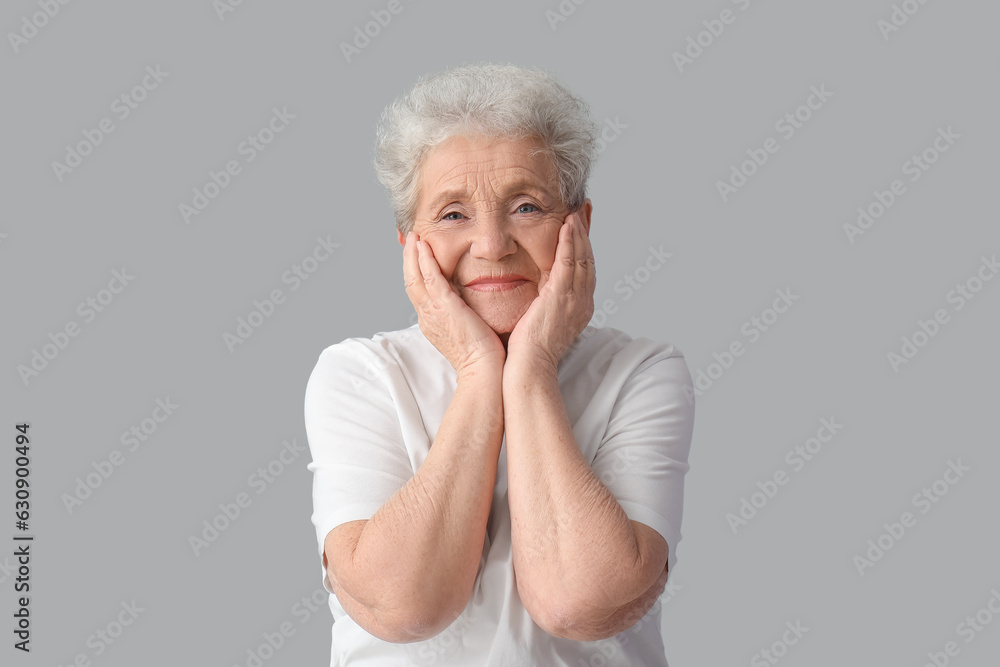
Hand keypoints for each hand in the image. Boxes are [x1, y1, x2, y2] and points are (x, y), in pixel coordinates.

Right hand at [403, 232, 505, 373]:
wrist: (484, 370)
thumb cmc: (483, 356)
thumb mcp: (469, 331)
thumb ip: (467, 316)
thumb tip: (474, 308)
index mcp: (432, 322)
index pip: (419, 293)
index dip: (416, 273)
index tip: (418, 257)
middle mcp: (427, 316)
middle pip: (410, 282)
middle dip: (409, 260)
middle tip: (411, 241)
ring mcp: (433, 312)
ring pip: (415, 277)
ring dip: (413, 255)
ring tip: (414, 237)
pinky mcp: (444, 307)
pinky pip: (429, 278)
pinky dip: (424, 260)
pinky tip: (424, 246)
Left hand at [505, 211, 594, 369]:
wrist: (530, 368)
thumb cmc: (529, 352)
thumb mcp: (541, 322)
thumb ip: (543, 304)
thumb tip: (537, 294)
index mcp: (579, 307)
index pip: (584, 269)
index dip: (584, 246)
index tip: (581, 226)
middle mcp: (583, 301)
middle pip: (588, 259)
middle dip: (586, 233)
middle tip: (585, 210)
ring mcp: (575, 298)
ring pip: (581, 257)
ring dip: (579, 232)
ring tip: (576, 210)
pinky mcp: (561, 296)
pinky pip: (568, 262)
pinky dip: (569, 242)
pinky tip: (567, 225)